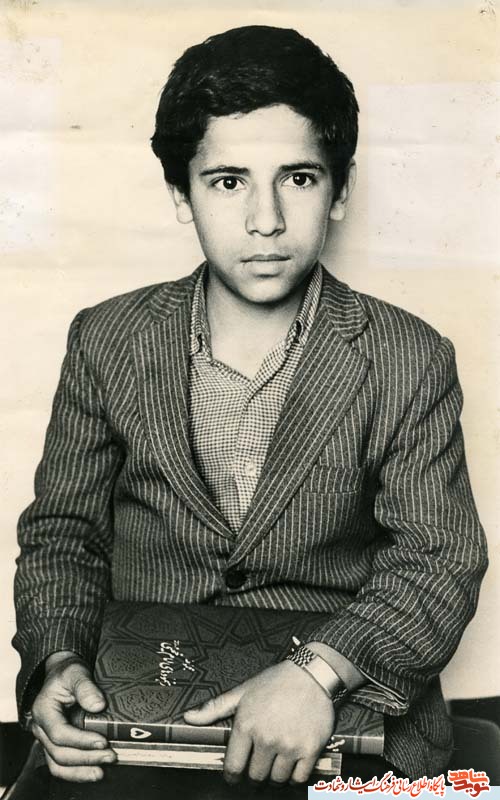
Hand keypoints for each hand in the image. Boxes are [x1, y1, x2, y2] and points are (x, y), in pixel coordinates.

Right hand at [30, 651, 115, 781]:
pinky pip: (61, 765)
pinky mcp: (56, 745)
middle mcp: (41, 728)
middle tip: (110, 756)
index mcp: (43, 711)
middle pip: (59, 753)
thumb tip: (99, 705)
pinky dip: (76, 772)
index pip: (59, 733)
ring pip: (58, 765)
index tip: (103, 741)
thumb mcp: (76, 672)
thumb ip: (86, 687)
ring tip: (102, 771)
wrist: (62, 674)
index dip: (81, 741)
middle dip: (86, 758)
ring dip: (80, 771)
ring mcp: (47, 739)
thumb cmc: (67, 673)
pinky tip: (94, 772)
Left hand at [184, 661, 333, 785]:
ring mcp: (289, 745)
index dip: (232, 777)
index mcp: (247, 725)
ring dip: (274, 777)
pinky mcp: (310, 749)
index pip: (233, 767)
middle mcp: (266, 738)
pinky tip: (292, 767)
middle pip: (255, 776)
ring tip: (274, 766)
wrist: (312, 673)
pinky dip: (294, 777)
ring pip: (277, 779)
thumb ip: (214, 707)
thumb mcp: (243, 691)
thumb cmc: (276, 681)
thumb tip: (188, 717)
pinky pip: (299, 778)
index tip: (235, 778)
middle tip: (257, 769)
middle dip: (254, 775)